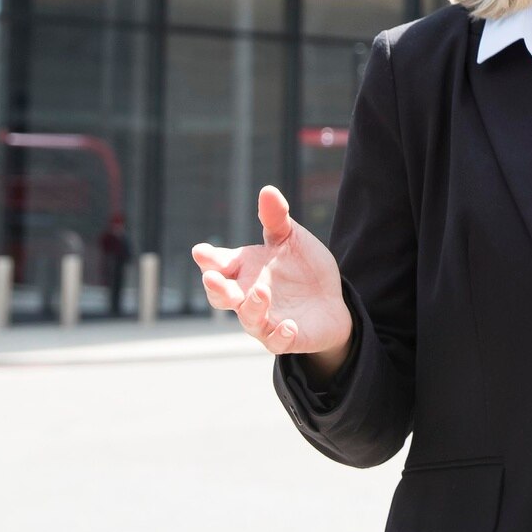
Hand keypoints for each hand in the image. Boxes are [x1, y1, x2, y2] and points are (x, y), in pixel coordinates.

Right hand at [191, 186, 353, 376]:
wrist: (331, 302)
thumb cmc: (301, 269)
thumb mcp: (291, 239)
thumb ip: (277, 219)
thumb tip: (267, 190)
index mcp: (244, 269)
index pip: (220, 263)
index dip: (209, 258)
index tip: (200, 251)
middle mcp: (247, 295)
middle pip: (222, 296)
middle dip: (215, 288)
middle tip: (211, 277)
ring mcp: (264, 318)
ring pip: (248, 319)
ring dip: (252, 307)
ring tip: (260, 293)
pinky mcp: (284, 336)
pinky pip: (276, 340)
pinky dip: (281, 334)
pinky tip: (289, 325)